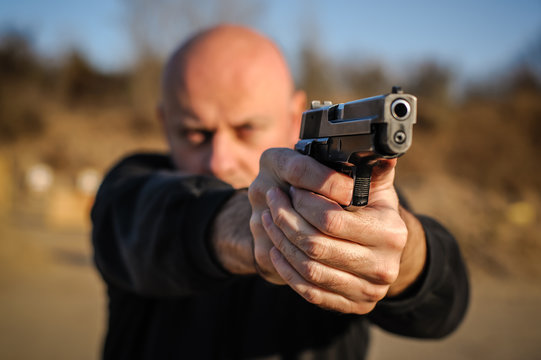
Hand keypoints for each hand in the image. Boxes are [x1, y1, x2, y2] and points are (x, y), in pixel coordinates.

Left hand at [251, 148, 413, 313]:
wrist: (384, 251)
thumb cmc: (373, 211)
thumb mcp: (377, 186)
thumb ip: (374, 166)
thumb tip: (380, 146)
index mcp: (390, 232)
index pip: (331, 219)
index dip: (303, 202)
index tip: (289, 187)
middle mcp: (383, 266)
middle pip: (316, 245)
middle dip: (285, 219)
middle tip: (272, 200)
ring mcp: (368, 291)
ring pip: (309, 269)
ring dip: (281, 242)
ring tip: (267, 219)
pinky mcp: (352, 306)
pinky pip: (310, 291)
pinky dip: (287, 270)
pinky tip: (276, 249)